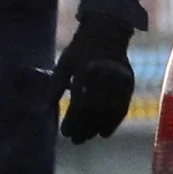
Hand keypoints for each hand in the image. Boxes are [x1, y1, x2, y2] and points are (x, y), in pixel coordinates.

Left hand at [56, 18, 135, 142]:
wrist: (107, 33)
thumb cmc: (80, 49)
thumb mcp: (64, 63)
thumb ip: (56, 85)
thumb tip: (44, 108)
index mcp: (85, 71)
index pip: (79, 103)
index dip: (72, 120)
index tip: (65, 132)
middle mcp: (103, 77)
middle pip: (94, 110)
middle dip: (84, 127)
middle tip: (75, 140)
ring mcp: (118, 81)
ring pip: (108, 111)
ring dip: (97, 127)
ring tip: (88, 138)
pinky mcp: (128, 84)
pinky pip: (122, 107)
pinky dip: (114, 122)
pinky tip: (105, 133)